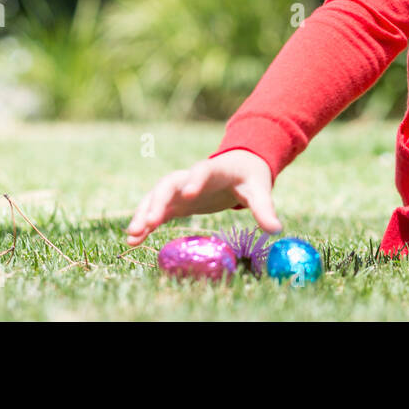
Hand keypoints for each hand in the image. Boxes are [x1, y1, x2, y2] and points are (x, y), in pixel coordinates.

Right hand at [124, 149, 282, 246]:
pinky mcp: (176, 202)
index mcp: (214, 169)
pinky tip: (132, 241)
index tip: (189, 194)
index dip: (195, 180)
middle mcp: (191, 177)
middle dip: (158, 201)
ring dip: (144, 213)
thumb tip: (276, 229)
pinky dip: (144, 223)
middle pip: (169, 184)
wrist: (239, 167)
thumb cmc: (249, 177)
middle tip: (150, 222)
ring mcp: (180, 189)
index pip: (202, 170)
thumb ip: (265, 208)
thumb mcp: (260, 191)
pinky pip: (156, 211)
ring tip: (132, 235)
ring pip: (156, 197)